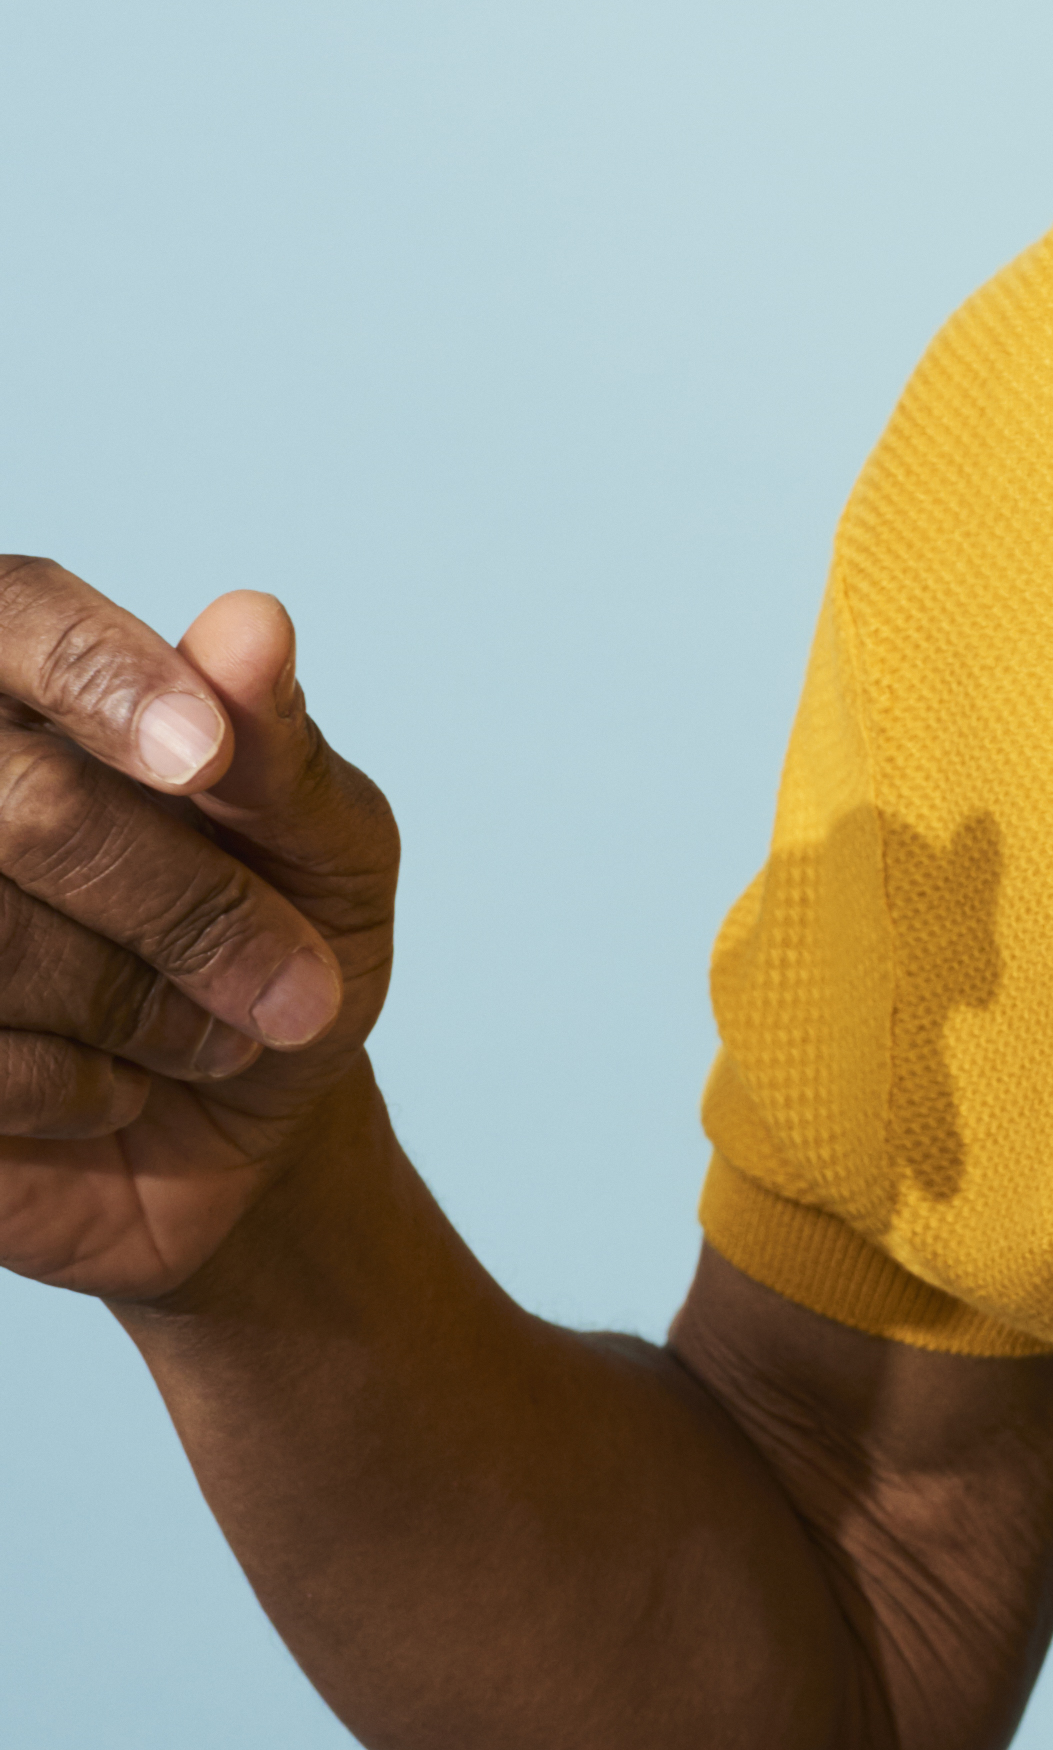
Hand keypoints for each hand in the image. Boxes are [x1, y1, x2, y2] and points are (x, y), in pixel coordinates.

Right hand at [0, 568, 398, 1302]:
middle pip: (31, 803)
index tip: (201, 759)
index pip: (21, 614)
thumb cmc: (283, 949)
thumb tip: (248, 623)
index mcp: (33, 687)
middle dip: (184, 906)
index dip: (100, 676)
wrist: (233, 1135)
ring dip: (136, 1005)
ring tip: (213, 1040)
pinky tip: (112, 1089)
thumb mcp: (326, 850)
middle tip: (295, 991)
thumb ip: (278, 747)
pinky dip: (66, 1083)